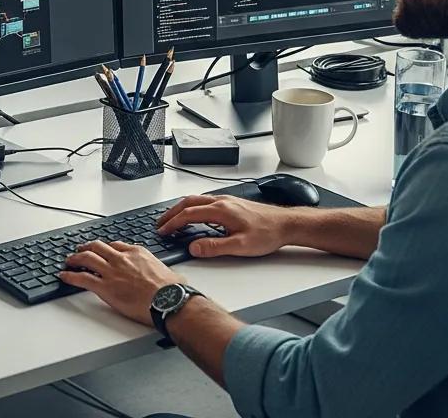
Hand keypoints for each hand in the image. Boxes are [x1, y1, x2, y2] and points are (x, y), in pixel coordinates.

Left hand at [59, 241, 174, 325]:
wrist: (169, 301)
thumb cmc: (172, 290)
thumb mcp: (169, 272)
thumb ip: (163, 271)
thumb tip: (174, 277)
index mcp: (136, 252)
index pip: (115, 245)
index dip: (105, 248)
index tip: (101, 250)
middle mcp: (121, 259)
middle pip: (97, 247)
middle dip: (86, 247)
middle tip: (80, 249)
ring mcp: (112, 272)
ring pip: (87, 258)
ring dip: (75, 258)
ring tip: (69, 260)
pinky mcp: (105, 287)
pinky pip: (82, 278)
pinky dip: (70, 276)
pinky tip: (64, 276)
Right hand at [156, 193, 290, 257]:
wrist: (286, 224)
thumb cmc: (267, 234)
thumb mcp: (240, 246)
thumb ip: (215, 247)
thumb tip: (194, 248)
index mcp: (220, 210)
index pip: (188, 214)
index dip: (173, 223)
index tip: (163, 231)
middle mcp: (221, 201)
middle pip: (188, 202)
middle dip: (171, 213)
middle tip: (161, 223)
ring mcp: (226, 200)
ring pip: (196, 200)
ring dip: (181, 208)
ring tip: (173, 219)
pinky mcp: (231, 202)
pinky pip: (205, 201)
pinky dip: (192, 207)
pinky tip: (194, 215)